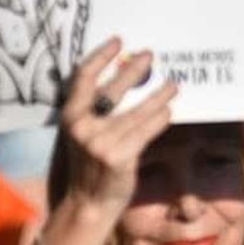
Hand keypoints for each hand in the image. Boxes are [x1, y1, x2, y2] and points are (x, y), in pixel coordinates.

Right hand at [59, 37, 176, 216]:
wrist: (89, 203)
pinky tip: (169, 111)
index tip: (118, 41)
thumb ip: (97, 110)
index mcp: (69, 117)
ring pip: (137, 111)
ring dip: (159, 95)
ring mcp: (100, 143)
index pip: (83, 78)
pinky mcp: (118, 156)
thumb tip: (126, 76)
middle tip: (150, 55)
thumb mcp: (85, 134)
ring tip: (174, 84)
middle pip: (112, 89)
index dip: (100, 56)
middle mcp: (82, 127)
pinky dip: (160, 119)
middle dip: (134, 70)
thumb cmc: (92, 164)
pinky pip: (146, 130)